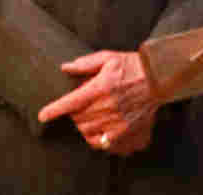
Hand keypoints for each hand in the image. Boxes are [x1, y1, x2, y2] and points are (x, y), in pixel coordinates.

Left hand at [37, 51, 158, 154]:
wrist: (159, 80)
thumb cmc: (131, 67)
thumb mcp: (107, 58)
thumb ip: (85, 64)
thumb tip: (65, 67)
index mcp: (101, 88)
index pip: (71, 102)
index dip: (54, 110)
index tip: (42, 116)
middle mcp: (109, 108)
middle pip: (78, 120)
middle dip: (75, 114)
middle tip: (82, 105)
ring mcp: (120, 124)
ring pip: (89, 133)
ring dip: (84, 126)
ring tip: (91, 116)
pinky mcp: (129, 135)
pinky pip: (105, 145)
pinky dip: (98, 139)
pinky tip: (101, 129)